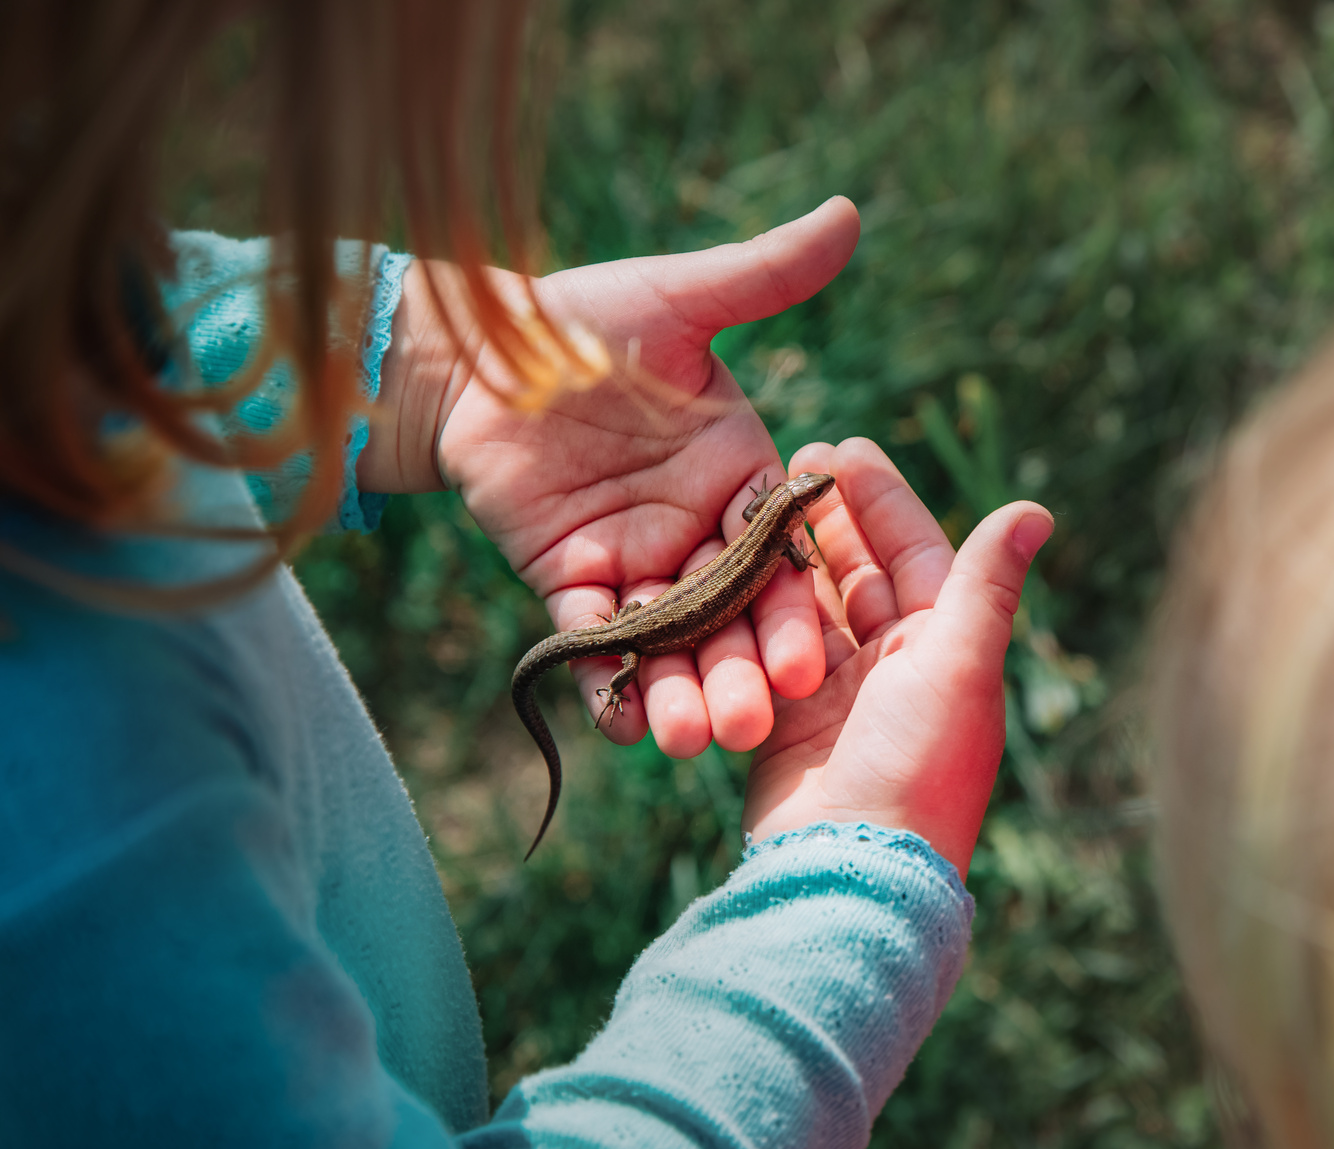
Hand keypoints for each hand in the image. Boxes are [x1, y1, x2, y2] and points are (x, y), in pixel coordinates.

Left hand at [366, 197, 860, 754]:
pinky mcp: (574, 581)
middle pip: (734, 615)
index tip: (807, 660)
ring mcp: (641, 562)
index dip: (793, 609)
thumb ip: (763, 276)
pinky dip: (612, 685)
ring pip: (674, 641)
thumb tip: (849, 214)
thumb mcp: (678, 300)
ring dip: (686, 689)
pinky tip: (627, 727)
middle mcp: (700, 530)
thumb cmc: (583, 315)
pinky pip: (598, 643)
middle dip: (744, 669)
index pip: (781, 555)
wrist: (472, 348)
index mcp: (742, 476)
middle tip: (752, 720)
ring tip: (692, 739)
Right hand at [742, 437, 1050, 875]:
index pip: (913, 554)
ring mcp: (839, 697)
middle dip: (824, 520)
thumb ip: (985, 584)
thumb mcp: (958, 666)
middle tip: (787, 463)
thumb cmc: (918, 768)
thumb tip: (1037, 508)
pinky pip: (763, 653)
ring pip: (807, 608)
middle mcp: (896, 669)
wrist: (849, 869)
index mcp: (946, 650)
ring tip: (746, 509)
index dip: (881, 500)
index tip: (844, 450)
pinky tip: (720, 571)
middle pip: (856, 574)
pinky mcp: (786, 724)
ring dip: (780, 559)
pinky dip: (746, 616)